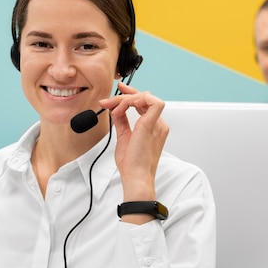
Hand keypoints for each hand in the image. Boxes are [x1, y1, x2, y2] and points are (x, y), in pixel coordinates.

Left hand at [99, 83, 168, 203]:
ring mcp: (158, 124)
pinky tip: (121, 109)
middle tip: (108, 101)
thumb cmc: (132, 164)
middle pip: (144, 98)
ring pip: (146, 97)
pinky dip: (132, 101)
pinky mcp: (152, 124)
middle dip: (124, 96)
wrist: (135, 177)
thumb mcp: (124, 137)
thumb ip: (122, 121)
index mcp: (154, 127)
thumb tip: (115, 110)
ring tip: (114, 108)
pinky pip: (148, 101)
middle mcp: (159, 124)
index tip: (119, 90)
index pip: (145, 103)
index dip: (132, 94)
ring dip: (126, 99)